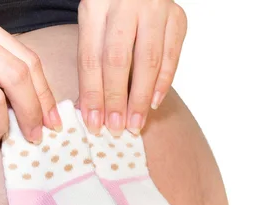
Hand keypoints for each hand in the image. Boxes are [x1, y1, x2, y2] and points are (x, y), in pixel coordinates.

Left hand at [77, 0, 186, 135]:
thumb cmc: (112, 9)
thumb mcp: (94, 24)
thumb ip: (91, 60)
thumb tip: (90, 109)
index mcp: (95, 6)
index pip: (91, 57)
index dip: (92, 94)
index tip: (93, 122)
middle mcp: (126, 4)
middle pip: (118, 61)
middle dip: (116, 100)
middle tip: (115, 128)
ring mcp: (155, 8)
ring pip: (148, 61)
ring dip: (140, 98)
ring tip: (135, 123)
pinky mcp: (177, 17)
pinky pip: (171, 56)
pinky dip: (163, 83)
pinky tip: (153, 103)